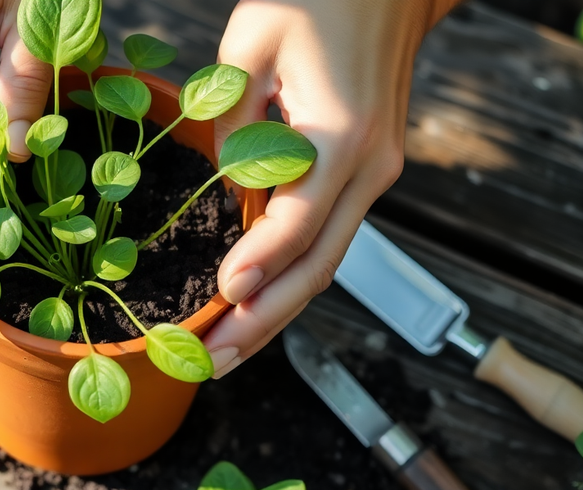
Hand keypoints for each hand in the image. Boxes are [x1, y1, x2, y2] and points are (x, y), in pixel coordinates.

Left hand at [203, 0, 445, 377]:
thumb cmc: (319, 1)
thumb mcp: (254, 39)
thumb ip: (232, 116)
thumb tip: (226, 182)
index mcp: (342, 136)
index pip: (297, 221)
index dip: (259, 264)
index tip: (222, 297)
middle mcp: (368, 169)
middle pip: (317, 267)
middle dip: (263, 321)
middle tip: (209, 362)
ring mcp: (373, 178)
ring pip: (325, 265)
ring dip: (275, 314)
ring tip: (223, 353)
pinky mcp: (364, 178)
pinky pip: (326, 241)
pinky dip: (289, 280)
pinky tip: (255, 307)